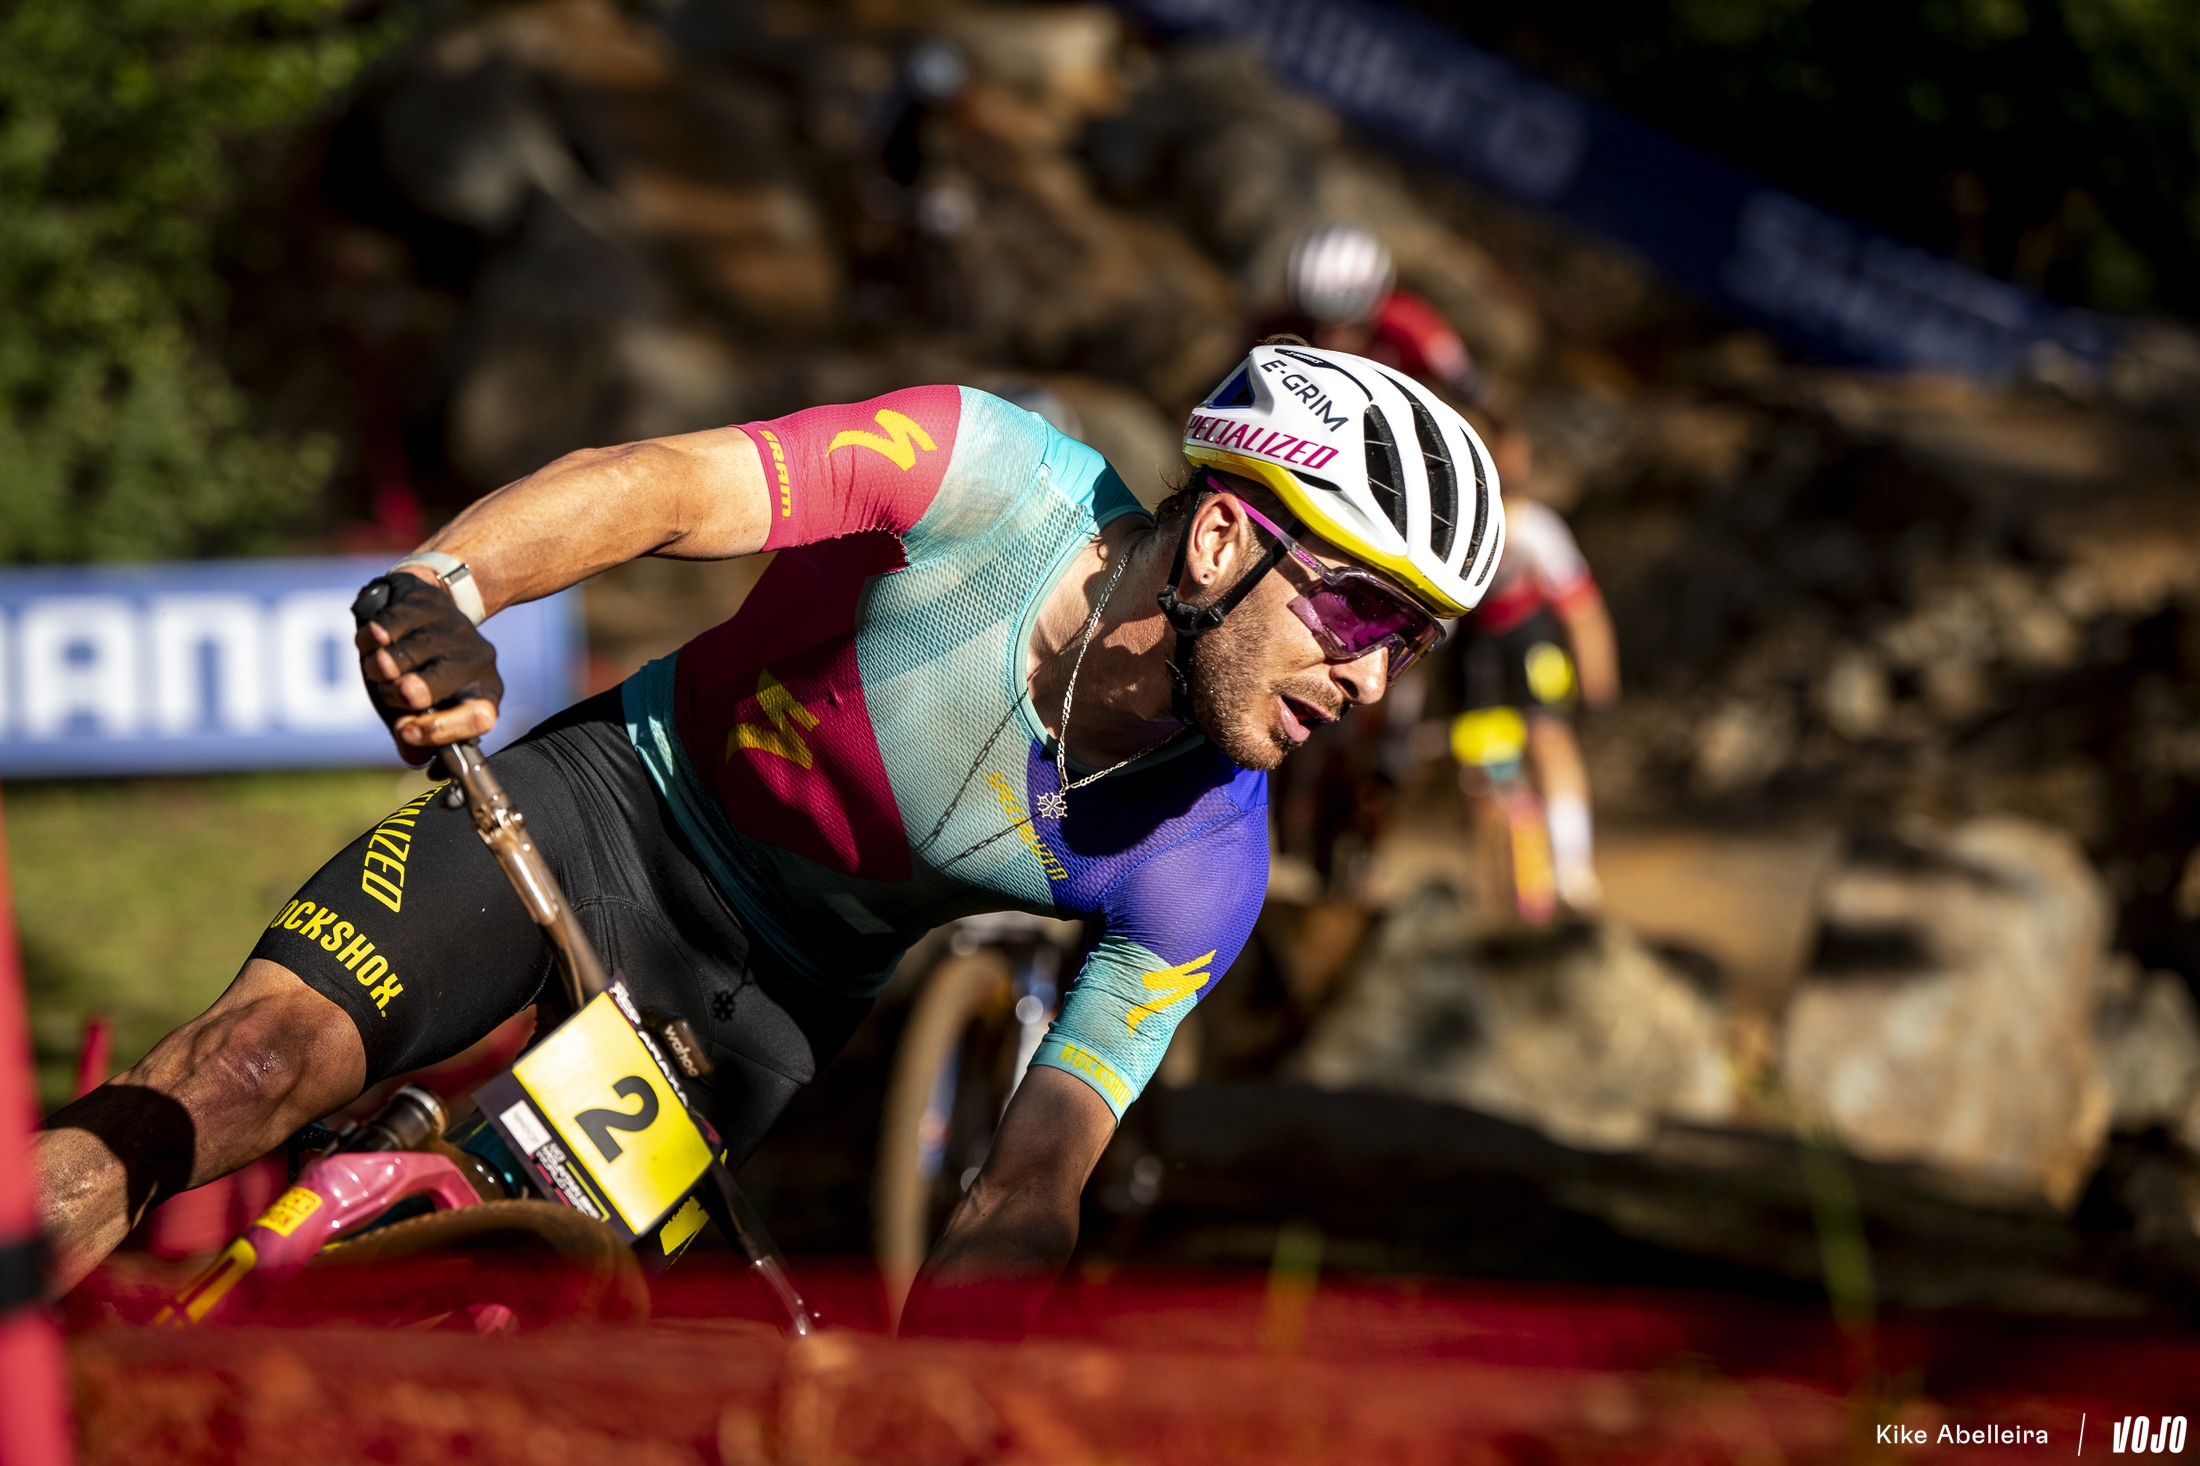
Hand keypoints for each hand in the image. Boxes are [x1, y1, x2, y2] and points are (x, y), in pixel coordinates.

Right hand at [351, 569, 502, 764]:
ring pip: (409, 653)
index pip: (480, 717)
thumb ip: (415, 736)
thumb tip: (415, 758)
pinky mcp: (428, 602)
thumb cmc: (421, 673)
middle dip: (405, 692)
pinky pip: (391, 624)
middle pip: (436, 684)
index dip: (441, 729)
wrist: (425, 613)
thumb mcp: (420, 710)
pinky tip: (372, 640)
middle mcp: (478, 660)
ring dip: (380, 666)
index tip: (405, 731)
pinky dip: (372, 637)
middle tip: (393, 691)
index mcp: (484, 693)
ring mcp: (455, 628)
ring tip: (377, 668)